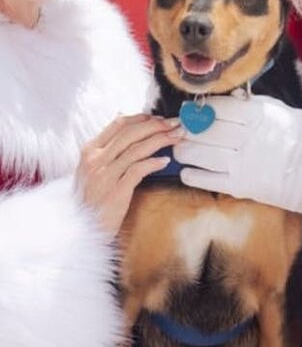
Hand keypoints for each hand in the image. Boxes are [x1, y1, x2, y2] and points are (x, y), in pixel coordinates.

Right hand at [76, 114, 181, 234]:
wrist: (80, 228)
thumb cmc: (90, 199)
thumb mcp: (90, 169)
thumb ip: (106, 149)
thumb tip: (123, 121)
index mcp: (90, 151)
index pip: (118, 125)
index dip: (141, 118)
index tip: (158, 118)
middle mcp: (95, 160)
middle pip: (130, 133)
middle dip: (155, 125)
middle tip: (174, 124)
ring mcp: (105, 175)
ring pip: (136, 149)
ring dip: (160, 140)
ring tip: (176, 137)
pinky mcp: (115, 192)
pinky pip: (138, 170)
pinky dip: (153, 163)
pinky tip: (165, 161)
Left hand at [174, 94, 301, 212]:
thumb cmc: (297, 136)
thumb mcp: (276, 111)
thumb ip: (251, 104)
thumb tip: (231, 95)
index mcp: (255, 115)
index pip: (217, 108)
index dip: (198, 109)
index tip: (187, 111)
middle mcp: (247, 136)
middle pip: (206, 130)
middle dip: (187, 131)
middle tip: (178, 131)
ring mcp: (244, 161)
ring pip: (203, 154)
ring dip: (186, 152)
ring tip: (180, 152)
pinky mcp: (242, 184)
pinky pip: (210, 179)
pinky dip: (194, 175)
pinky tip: (187, 172)